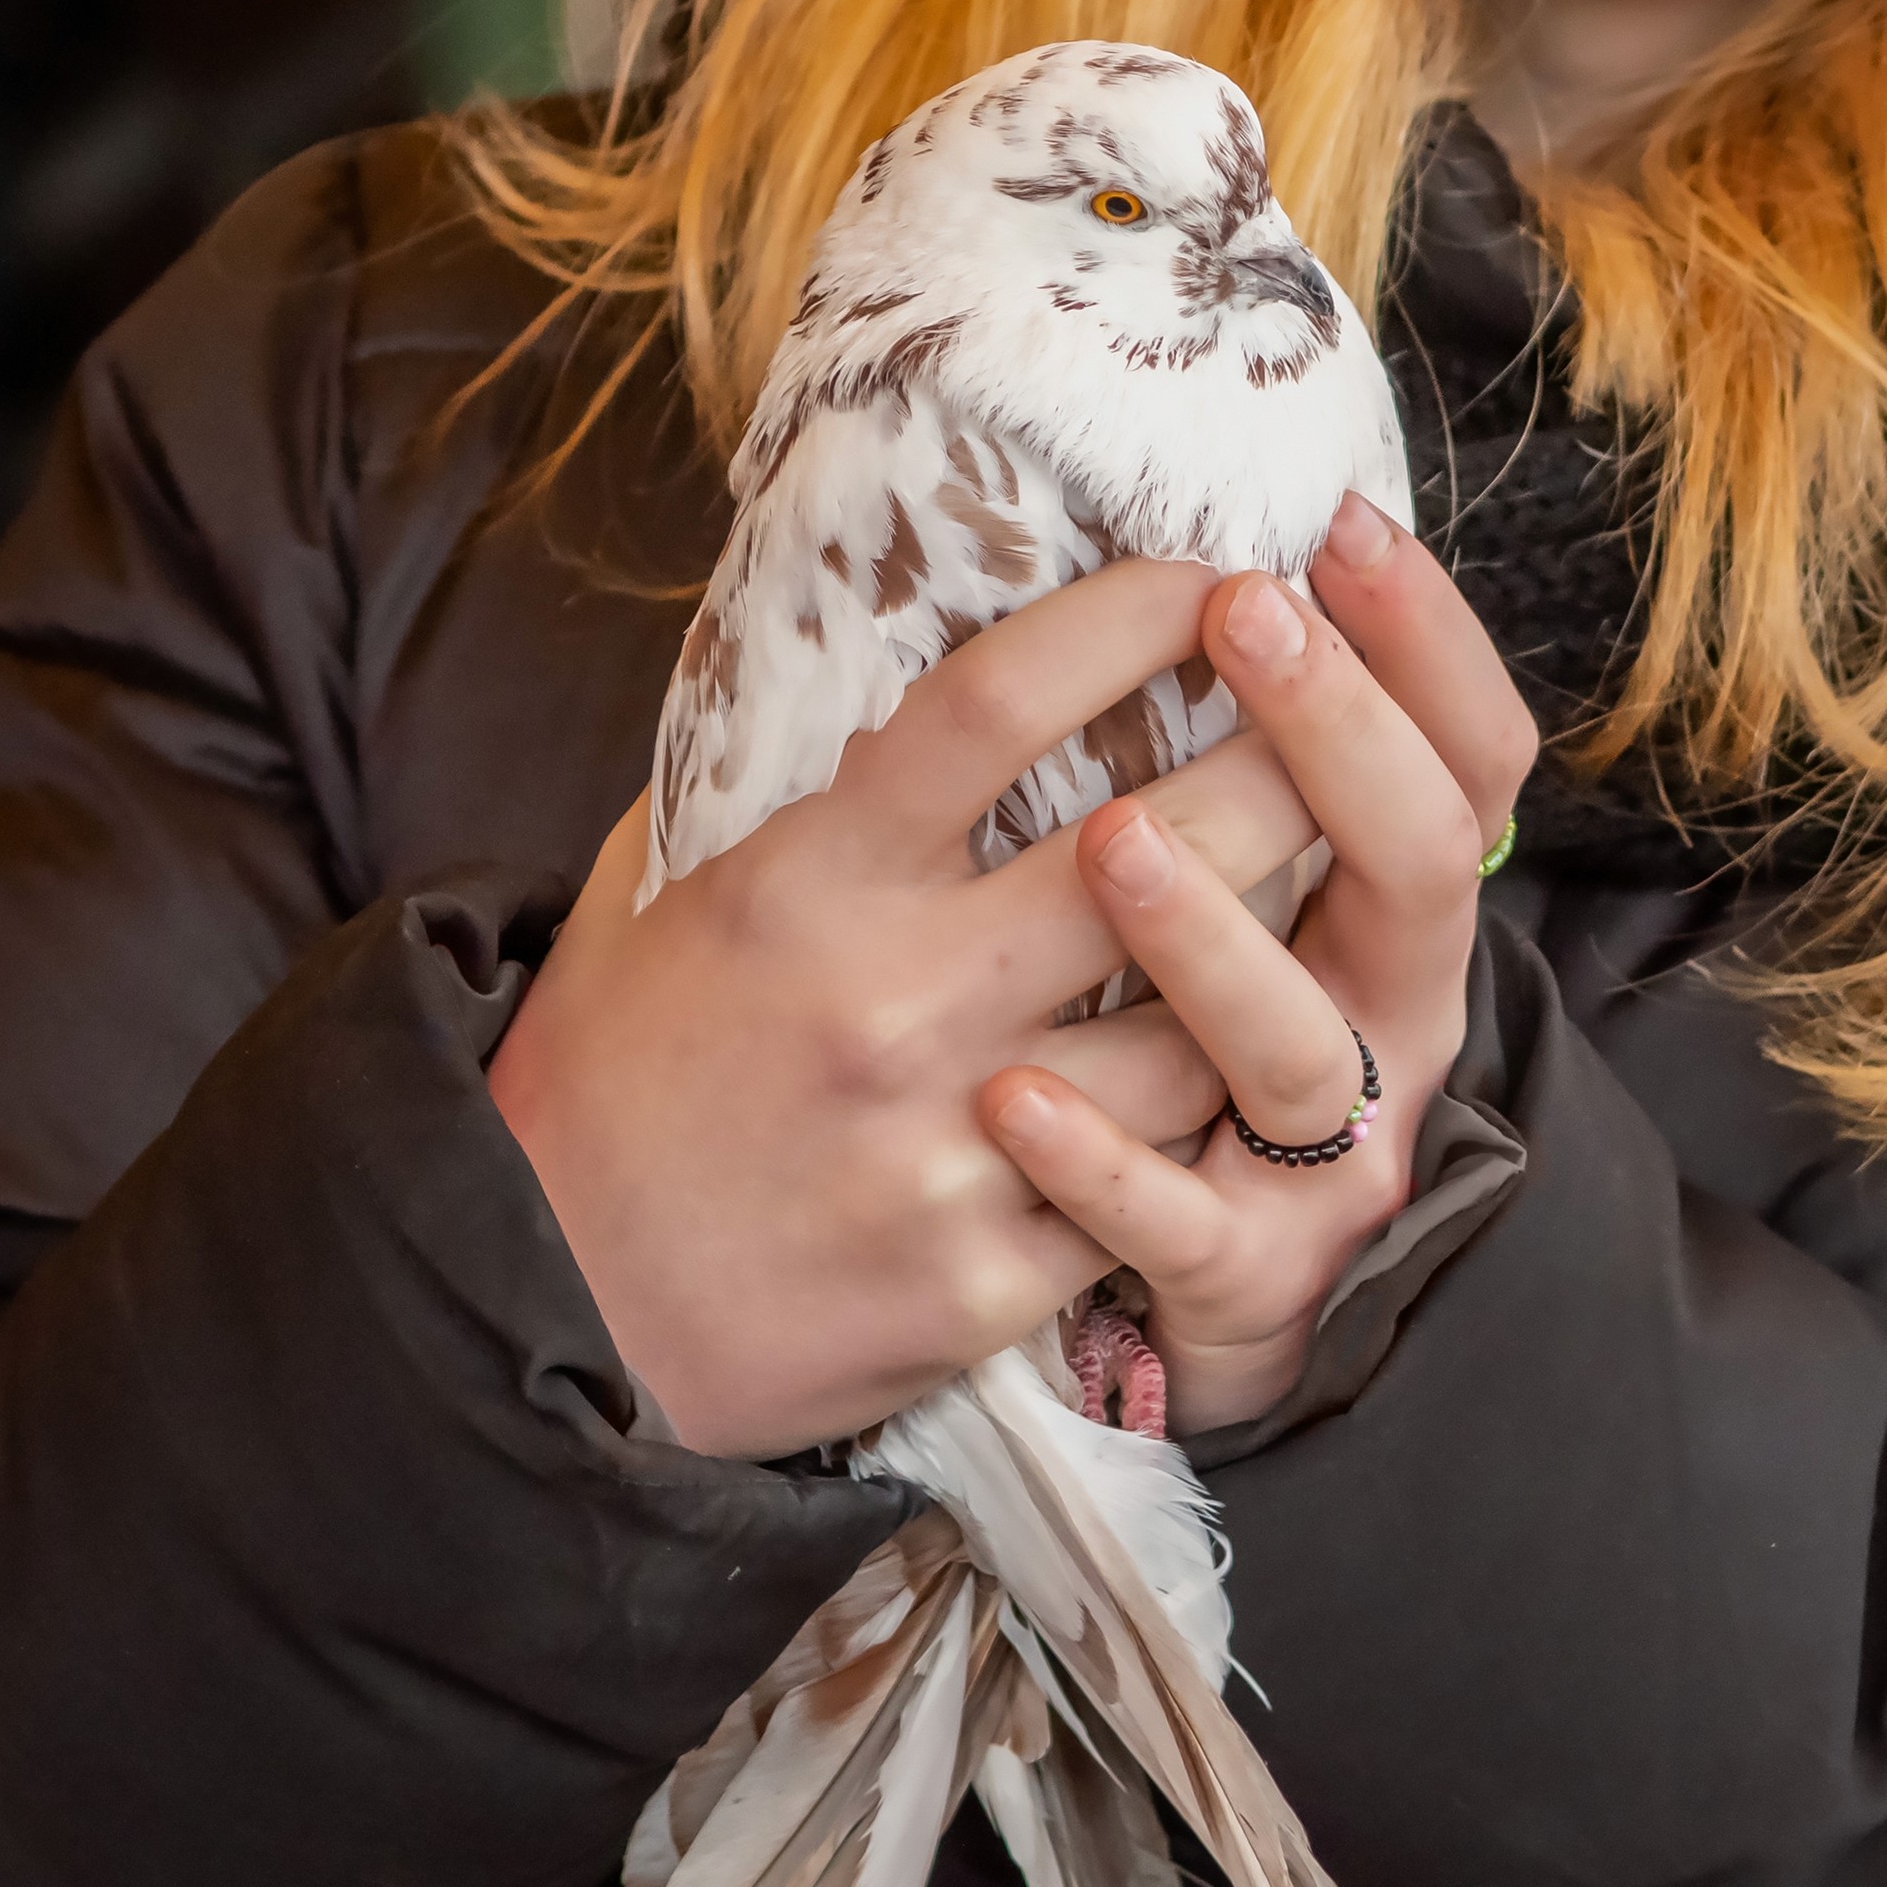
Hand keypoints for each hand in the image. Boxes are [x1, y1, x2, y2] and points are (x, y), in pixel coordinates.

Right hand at [488, 560, 1340, 1458]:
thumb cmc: (609, 1076)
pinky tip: (1242, 1067)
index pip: (1003, 700)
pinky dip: (1204, 1118)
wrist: (548, 1313)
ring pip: (1204, 1024)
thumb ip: (768, 777)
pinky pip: (1156, 1179)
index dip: (1134, 617)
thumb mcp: (656, 887)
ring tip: (1323, 891)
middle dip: (1286, 761)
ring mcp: (955, 1148)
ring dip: (1275, 951)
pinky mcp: (989, 1277)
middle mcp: (896, 999)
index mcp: (809, 879)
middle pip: (1165, 850)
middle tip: (1337, 714)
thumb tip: (852, 642)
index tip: (1214, 573)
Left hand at [976, 494, 1540, 1434]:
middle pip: (1418, 871)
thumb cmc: (1207, 1058)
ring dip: (1209, 938)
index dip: (1427, 643)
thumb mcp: (1261, 910)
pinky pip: (1171, 1220)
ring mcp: (1324, 1161)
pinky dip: (1097, 1159)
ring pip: (1294, 1048)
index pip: (1469, 760)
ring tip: (1114, 839)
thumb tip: (1186, 575)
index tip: (1341, 529)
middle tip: (1250, 616)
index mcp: (1397, 918)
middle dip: (1341, 733)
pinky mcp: (1237, 1276)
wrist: (1219, 1308)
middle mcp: (1391, 1026)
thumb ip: (1242, 779)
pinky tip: (1014, 1090)